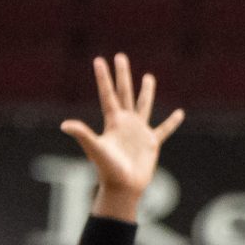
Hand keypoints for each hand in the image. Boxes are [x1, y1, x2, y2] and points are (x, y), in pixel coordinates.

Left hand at [59, 53, 183, 219]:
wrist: (123, 187)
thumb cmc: (107, 169)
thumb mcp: (96, 149)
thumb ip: (83, 134)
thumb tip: (64, 125)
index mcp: (112, 122)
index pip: (108, 94)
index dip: (103, 78)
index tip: (99, 60)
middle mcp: (125, 123)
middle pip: (125, 93)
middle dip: (122, 75)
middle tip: (121, 56)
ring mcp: (139, 132)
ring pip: (143, 106)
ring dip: (146, 91)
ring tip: (148, 76)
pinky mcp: (151, 143)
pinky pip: (163, 129)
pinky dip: (172, 122)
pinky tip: (179, 113)